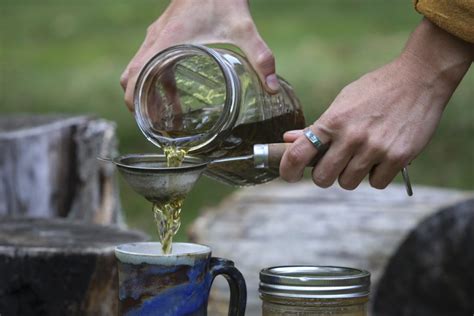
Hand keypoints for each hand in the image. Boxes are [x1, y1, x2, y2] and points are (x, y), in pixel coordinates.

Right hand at [120, 0, 278, 110]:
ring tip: (166, 115)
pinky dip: (153, 80)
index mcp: (166, 43)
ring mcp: (156, 36)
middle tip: (160, 125)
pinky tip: (173, 93)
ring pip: (136, 71)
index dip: (136, 105)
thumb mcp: (243, 28)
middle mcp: (154, 40)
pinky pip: (147, 61)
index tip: (152, 125)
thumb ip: (259, 56)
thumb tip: (272, 87)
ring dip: (146, 93)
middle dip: (140, 105)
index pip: (134, 80)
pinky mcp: (162, 33)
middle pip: (130, 80)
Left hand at [280, 19, 472, 189]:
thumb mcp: (342, 102)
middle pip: (323, 178)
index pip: (299, 154)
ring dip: (352, 174)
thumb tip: (289, 140)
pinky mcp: (398, 157)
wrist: (419, 79)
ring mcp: (375, 148)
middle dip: (325, 175)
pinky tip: (382, 157)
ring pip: (349, 183)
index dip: (288, 170)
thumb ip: (317, 126)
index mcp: (333, 120)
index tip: (289, 176)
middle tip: (334, 164)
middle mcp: (351, 136)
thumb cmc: (375, 90)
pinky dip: (377, 175)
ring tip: (362, 155)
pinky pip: (377, 183)